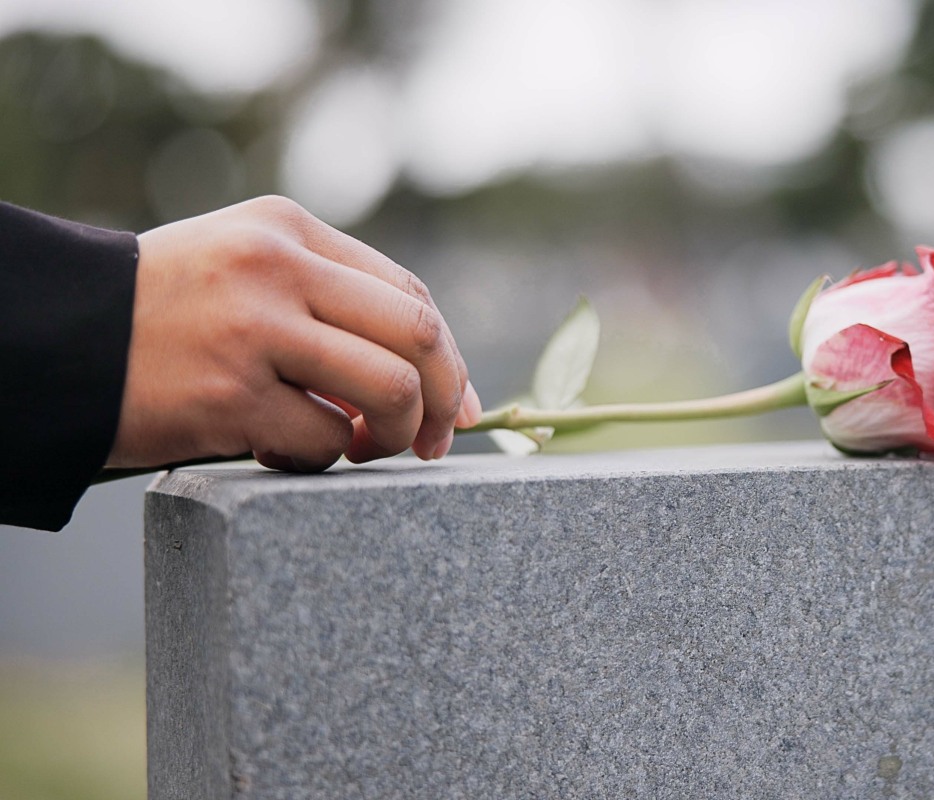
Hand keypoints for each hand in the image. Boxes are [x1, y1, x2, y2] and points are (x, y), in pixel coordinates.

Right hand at [106, 195, 481, 471]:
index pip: (409, 293)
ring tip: (357, 450)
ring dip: (389, 437)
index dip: (449, 359)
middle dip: (443, 400)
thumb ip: (329, 303)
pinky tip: (284, 451)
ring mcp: (253, 328)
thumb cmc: (162, 316)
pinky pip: (323, 442)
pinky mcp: (227, 393)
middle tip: (427, 443)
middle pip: (419, 335)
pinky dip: (321, 461)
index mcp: (289, 230)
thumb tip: (426, 379)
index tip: (457, 408)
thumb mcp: (245, 271)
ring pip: (387, 389)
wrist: (54, 338)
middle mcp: (278, 268)